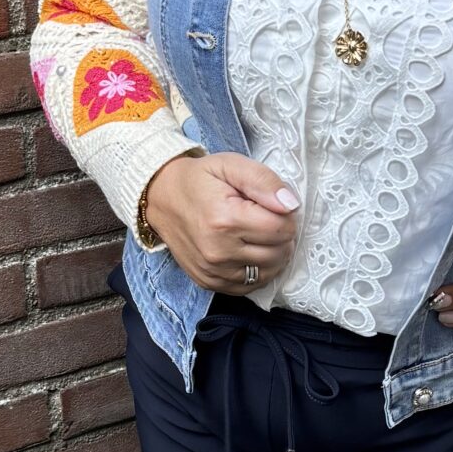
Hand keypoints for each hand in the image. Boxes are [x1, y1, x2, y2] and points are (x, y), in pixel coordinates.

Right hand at [142, 153, 298, 292]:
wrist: (161, 197)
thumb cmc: (199, 179)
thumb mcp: (231, 165)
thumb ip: (264, 181)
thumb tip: (291, 205)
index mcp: (225, 220)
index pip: (282, 229)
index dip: (286, 215)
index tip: (273, 206)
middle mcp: (218, 251)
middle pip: (279, 252)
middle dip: (282, 235)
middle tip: (266, 218)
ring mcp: (213, 271)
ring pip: (268, 272)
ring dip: (273, 254)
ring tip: (259, 235)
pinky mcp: (209, 282)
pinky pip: (250, 286)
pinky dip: (258, 271)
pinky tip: (251, 252)